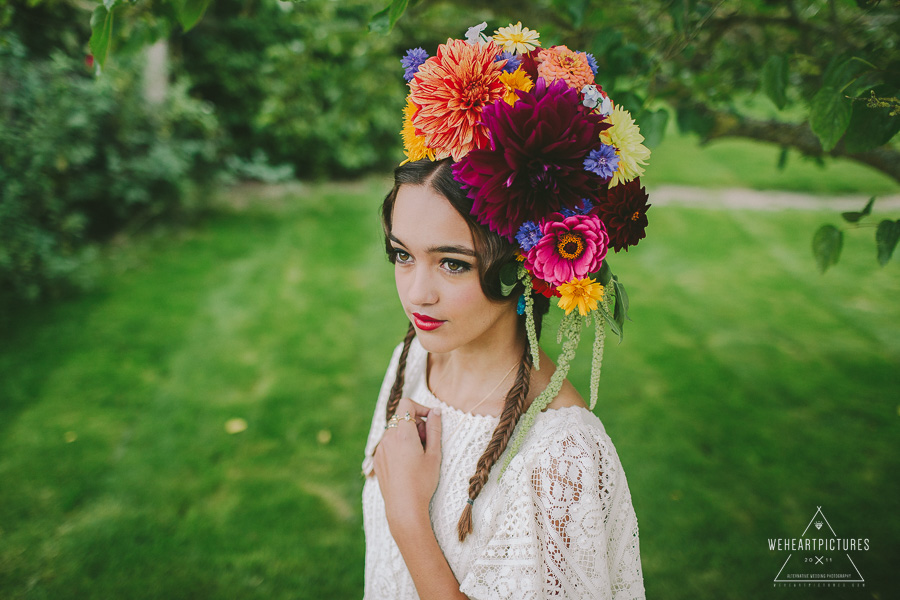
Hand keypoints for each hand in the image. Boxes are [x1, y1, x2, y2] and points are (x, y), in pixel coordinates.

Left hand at [373, 398, 442, 534]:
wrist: (404, 507)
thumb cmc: (422, 482)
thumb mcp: (434, 454)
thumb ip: (434, 429)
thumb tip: (435, 411)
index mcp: (403, 434)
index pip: (406, 404)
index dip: (420, 408)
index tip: (430, 420)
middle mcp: (388, 438)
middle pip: (402, 418)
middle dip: (416, 424)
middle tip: (427, 443)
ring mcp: (380, 449)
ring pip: (395, 431)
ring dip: (407, 435)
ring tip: (418, 456)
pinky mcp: (377, 460)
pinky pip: (388, 444)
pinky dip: (398, 446)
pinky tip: (407, 464)